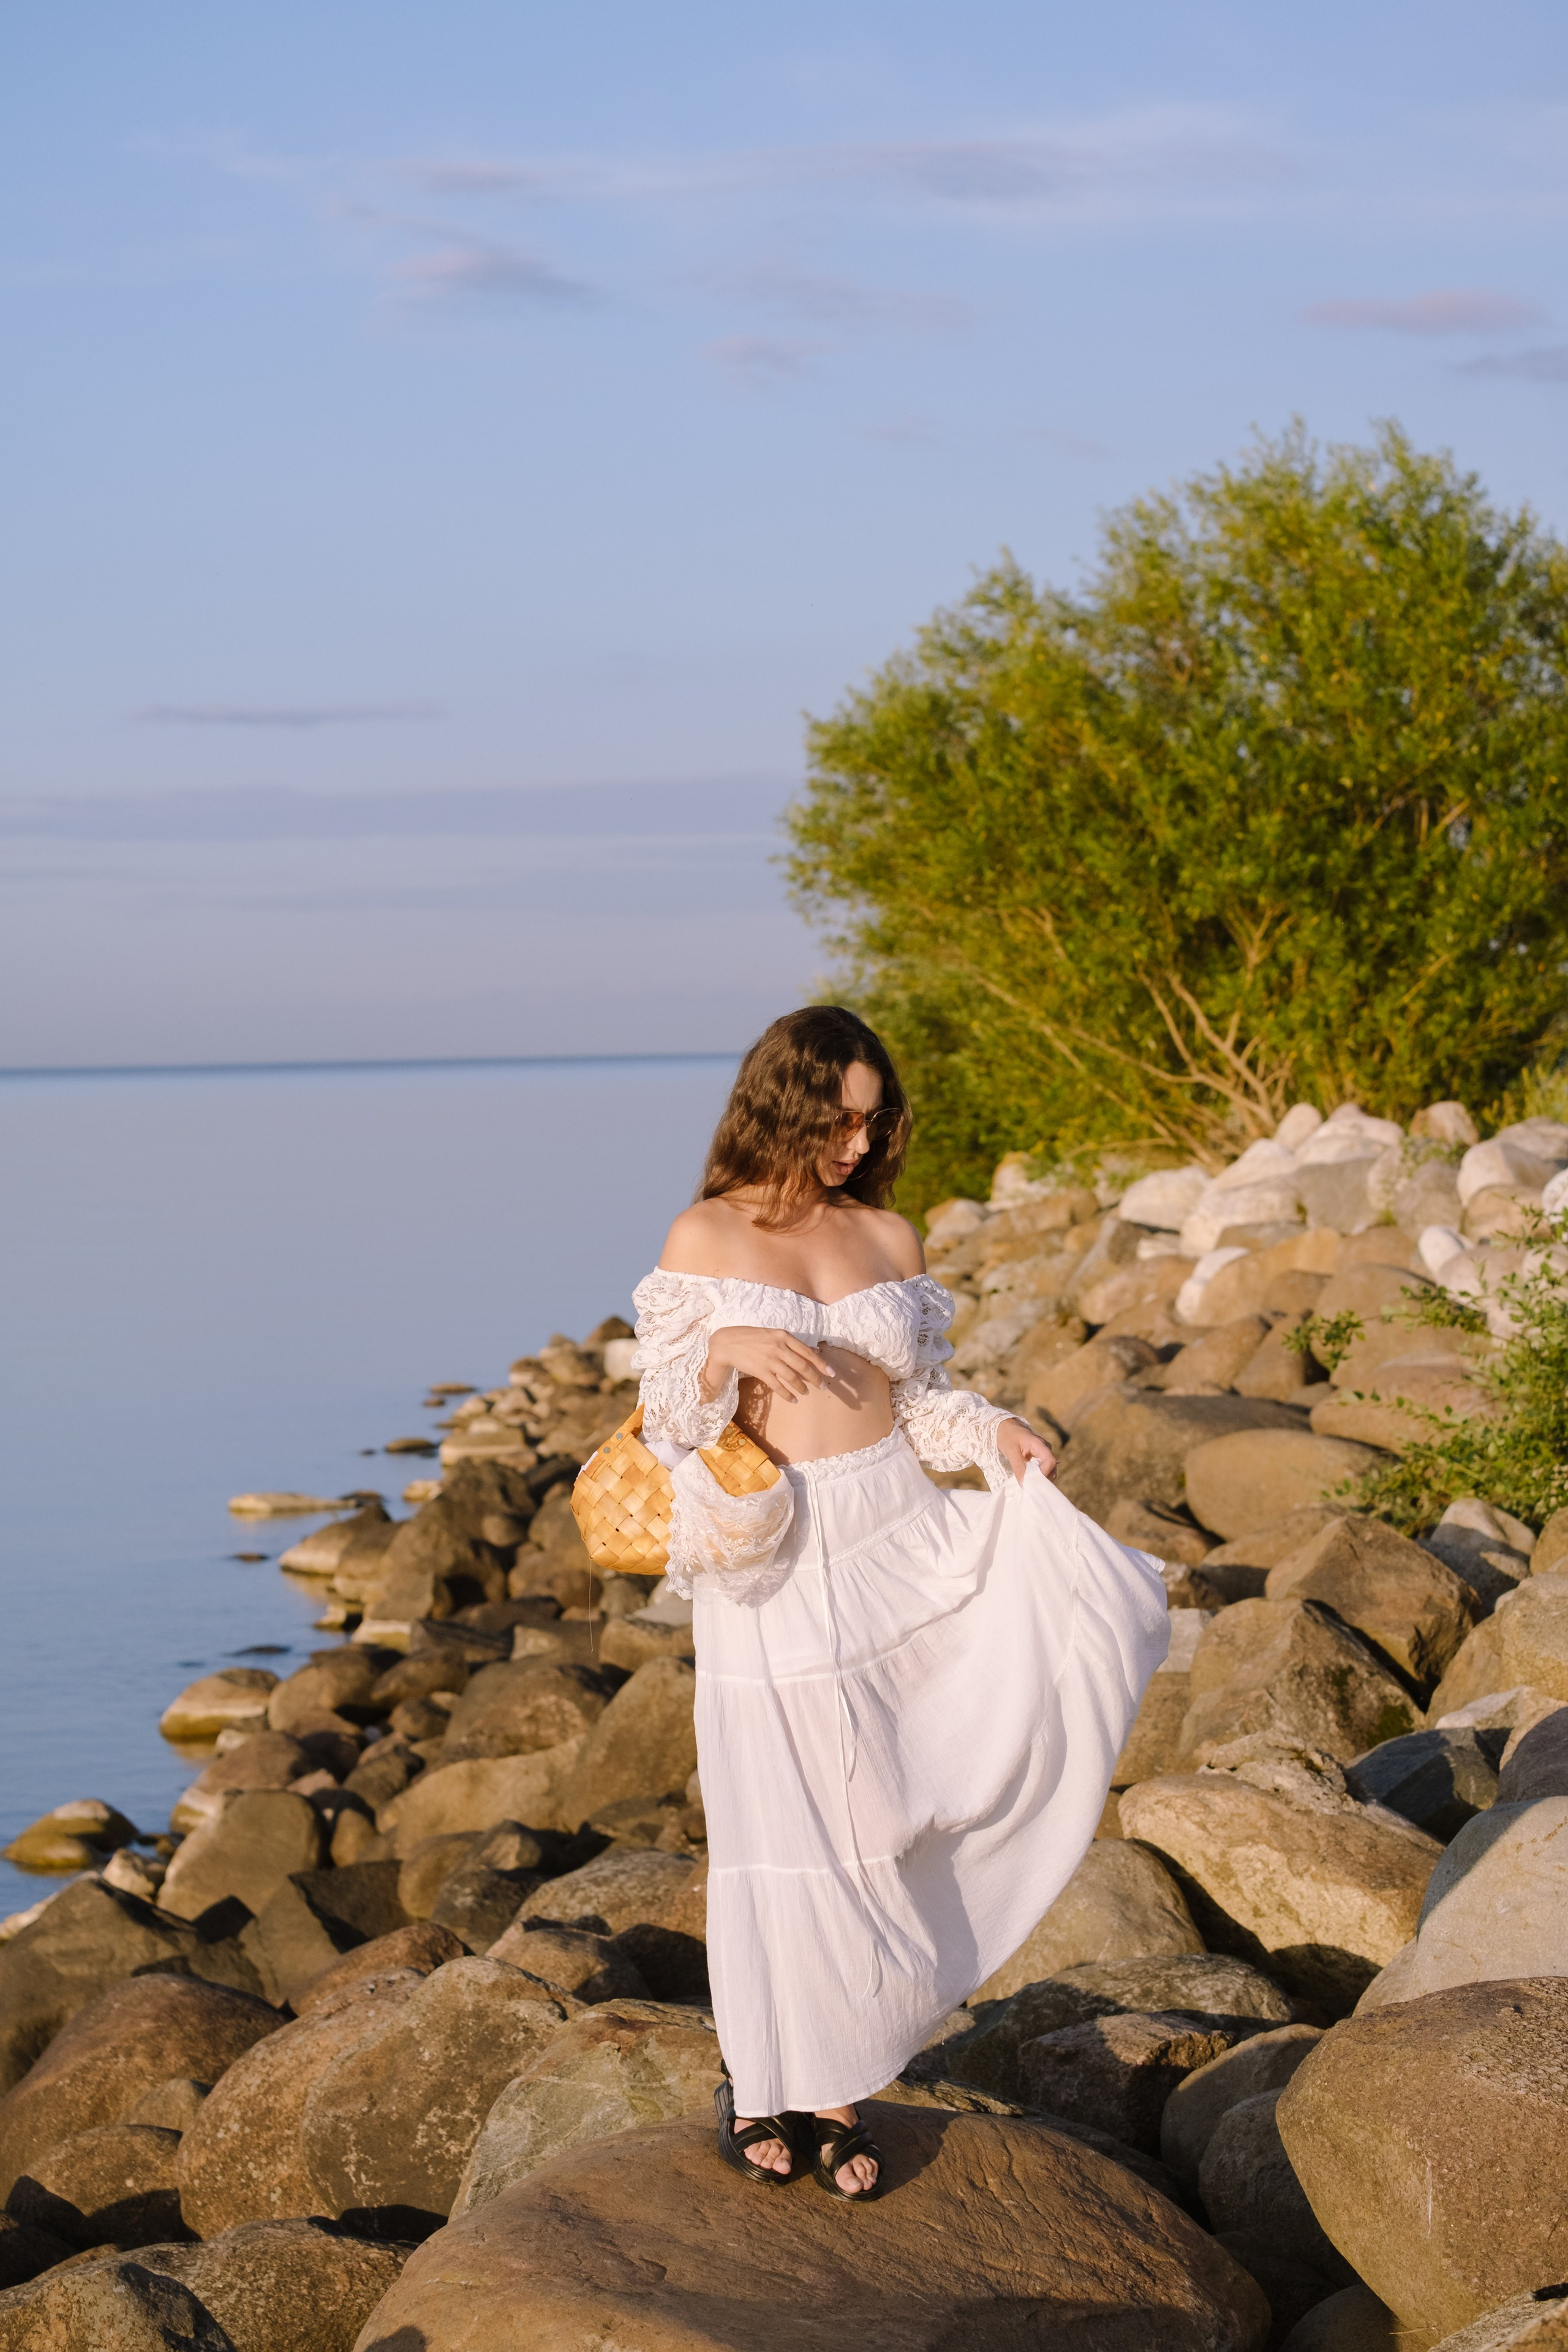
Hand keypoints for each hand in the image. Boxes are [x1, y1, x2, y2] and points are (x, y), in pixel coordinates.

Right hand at [703, 1324, 838, 1403]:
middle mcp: (778, 1347)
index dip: (821, 1364)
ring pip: (792, 1377)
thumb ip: (790, 1342)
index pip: (807, 1352)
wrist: (728, 1343)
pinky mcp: (761, 1371)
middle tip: (822, 1387)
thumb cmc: (751, 1337)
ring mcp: (769, 1359)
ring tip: (806, 1393)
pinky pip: (778, 1385)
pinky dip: (787, 1394)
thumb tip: (812, 1351)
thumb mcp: (772, 1334)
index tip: (831, 1373)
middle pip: (803, 1366)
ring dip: (801, 1387)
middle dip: (815, 1378)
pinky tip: (793, 1399)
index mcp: (783, 1336)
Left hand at [998, 1417, 1056, 1483]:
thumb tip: (1024, 1484)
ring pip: (1048, 1469)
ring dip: (1040, 1478)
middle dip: (1043, 1479)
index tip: (1032, 1481)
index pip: (1050, 1461)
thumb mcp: (1010, 1451)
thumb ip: (1018, 1468)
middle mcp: (1044, 1448)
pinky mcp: (1038, 1456)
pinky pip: (1042, 1468)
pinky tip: (1027, 1479)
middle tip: (1029, 1486)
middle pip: (1052, 1467)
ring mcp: (1042, 1452)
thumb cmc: (1007, 1435)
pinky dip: (1036, 1475)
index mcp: (1039, 1444)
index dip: (1044, 1473)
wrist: (1003, 1425)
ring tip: (1027, 1483)